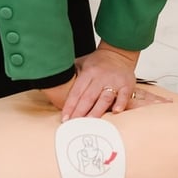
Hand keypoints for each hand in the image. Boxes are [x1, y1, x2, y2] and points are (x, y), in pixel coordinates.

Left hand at [49, 41, 168, 120]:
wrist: (119, 54)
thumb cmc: (98, 63)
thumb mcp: (80, 63)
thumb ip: (70, 74)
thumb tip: (51, 83)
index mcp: (88, 72)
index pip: (77, 92)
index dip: (70, 106)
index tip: (65, 118)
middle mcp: (101, 77)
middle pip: (89, 97)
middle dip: (80, 112)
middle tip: (74, 124)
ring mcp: (114, 81)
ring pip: (104, 98)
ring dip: (96, 111)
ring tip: (89, 122)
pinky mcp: (127, 85)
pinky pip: (123, 95)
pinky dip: (120, 103)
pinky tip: (116, 111)